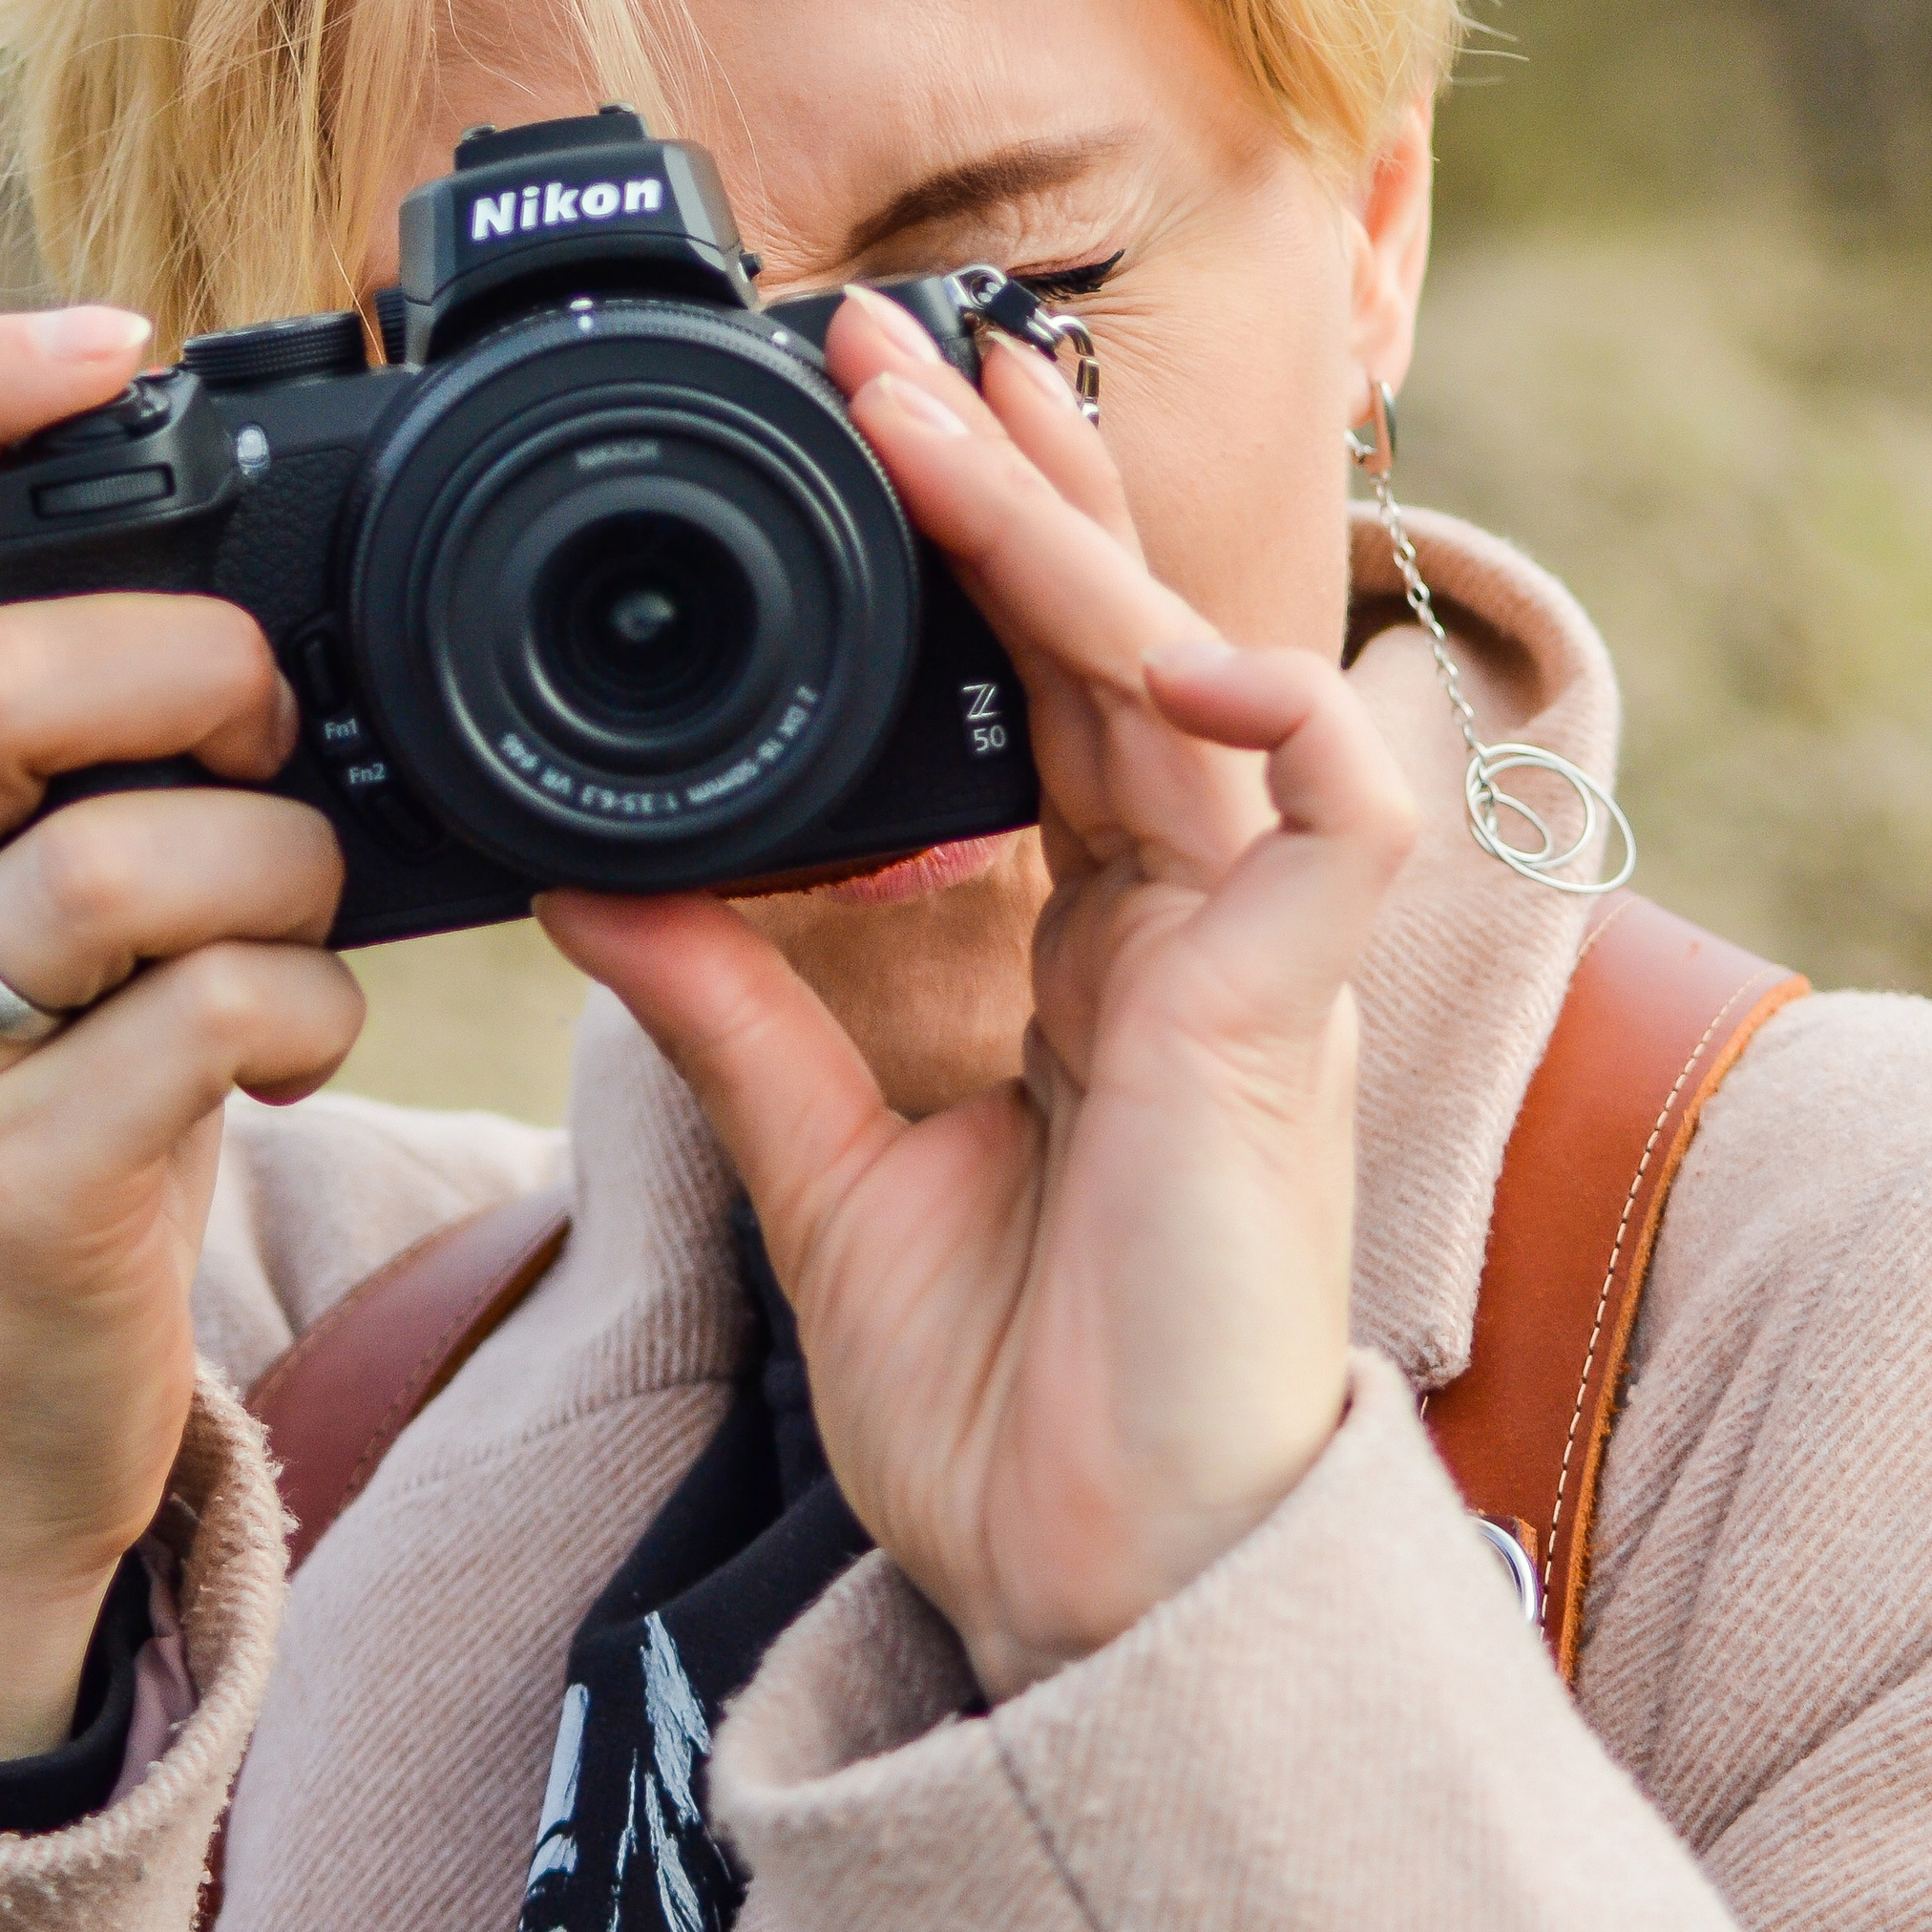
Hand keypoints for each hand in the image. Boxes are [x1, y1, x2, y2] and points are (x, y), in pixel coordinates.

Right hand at [0, 309, 361, 1757]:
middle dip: (195, 672)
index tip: (120, 339)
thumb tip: (284, 595)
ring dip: (282, 871)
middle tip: (274, 731)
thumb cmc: (46, 1097)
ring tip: (300, 925)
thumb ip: (94, 753)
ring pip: (116, 862)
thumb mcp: (22, 901)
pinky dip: (305, 1012)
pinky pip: (206, 1024)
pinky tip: (292, 1047)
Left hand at [539, 289, 1415, 1701]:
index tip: (860, 438)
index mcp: (1098, 952)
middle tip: (882, 338)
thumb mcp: (817, 1168)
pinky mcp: (1300, 1019)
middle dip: (1009, 478)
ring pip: (1193, 682)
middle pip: (1103, 648)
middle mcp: (1183, 927)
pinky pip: (1335, 814)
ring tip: (957, 406)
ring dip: (1077, 539)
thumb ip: (727, 1005)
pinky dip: (1272, 715)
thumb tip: (596, 871)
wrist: (1087, 1593)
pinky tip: (1179, 649)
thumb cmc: (1000, 1409)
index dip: (969, 558)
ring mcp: (1254, 961)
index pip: (1035, 699)